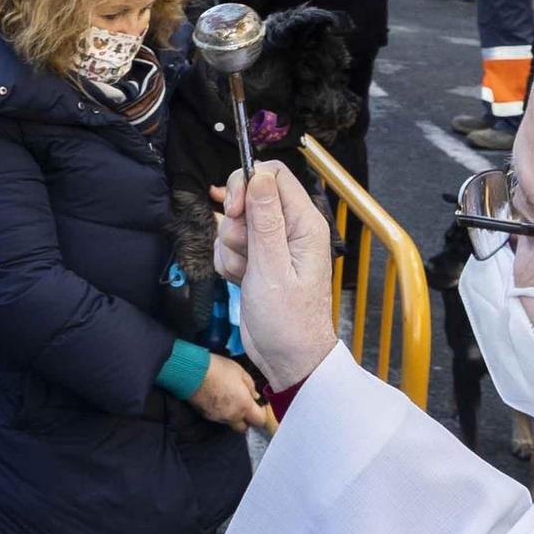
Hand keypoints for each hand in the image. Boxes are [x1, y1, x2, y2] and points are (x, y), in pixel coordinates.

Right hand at [187, 354, 265, 432]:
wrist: (192, 372)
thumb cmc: (219, 369)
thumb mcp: (240, 372)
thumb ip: (251, 386)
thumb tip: (255, 397)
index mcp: (244, 405)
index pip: (259, 421)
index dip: (261, 415)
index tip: (259, 407)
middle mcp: (232, 416)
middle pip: (243, 428)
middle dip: (246, 420)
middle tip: (244, 407)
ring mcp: (218, 418)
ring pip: (230, 423)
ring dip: (233, 416)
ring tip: (228, 401)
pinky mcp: (206, 416)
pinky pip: (218, 418)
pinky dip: (221, 413)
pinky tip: (217, 400)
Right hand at [215, 162, 337, 391]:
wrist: (288, 358)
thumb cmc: (288, 321)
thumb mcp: (272, 269)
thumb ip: (265, 220)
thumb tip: (259, 176)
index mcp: (305, 223)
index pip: (273, 175)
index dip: (247, 185)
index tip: (235, 211)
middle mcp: (290, 228)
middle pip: (249, 196)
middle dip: (236, 223)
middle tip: (245, 252)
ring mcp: (273, 244)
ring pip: (235, 223)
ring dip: (231, 248)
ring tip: (248, 275)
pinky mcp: (258, 259)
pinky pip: (230, 245)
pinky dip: (229, 262)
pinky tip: (242, 281)